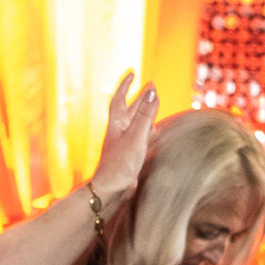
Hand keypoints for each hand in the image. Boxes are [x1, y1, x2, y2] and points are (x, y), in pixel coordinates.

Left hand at [88, 74, 160, 209]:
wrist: (110, 191)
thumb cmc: (120, 165)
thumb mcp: (136, 137)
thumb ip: (146, 115)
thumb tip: (152, 91)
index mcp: (117, 124)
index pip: (121, 99)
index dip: (126, 85)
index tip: (132, 73)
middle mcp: (119, 131)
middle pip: (130, 109)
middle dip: (140, 97)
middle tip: (150, 85)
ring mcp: (124, 144)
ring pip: (136, 123)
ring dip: (145, 113)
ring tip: (154, 104)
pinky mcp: (129, 155)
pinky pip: (141, 138)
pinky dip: (148, 131)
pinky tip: (154, 132)